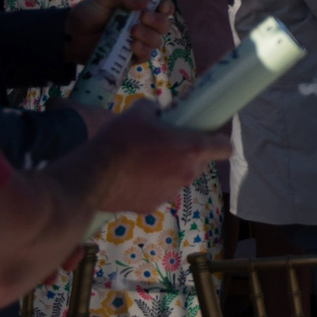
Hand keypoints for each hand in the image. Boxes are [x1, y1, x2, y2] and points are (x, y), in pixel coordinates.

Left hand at [63, 0, 170, 67]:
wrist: (71, 34)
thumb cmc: (90, 12)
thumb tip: (147, 1)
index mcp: (141, 9)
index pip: (164, 8)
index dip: (167, 7)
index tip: (161, 6)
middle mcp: (144, 25)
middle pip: (164, 25)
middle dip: (158, 21)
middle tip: (143, 17)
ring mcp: (138, 42)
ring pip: (157, 41)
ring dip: (149, 35)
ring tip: (133, 30)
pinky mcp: (130, 57)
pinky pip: (145, 56)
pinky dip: (142, 50)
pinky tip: (132, 45)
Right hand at [75, 104, 225, 213]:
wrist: (90, 177)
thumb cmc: (120, 141)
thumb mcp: (137, 113)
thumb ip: (153, 109)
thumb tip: (155, 111)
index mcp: (191, 149)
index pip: (225, 148)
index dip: (220, 142)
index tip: (209, 137)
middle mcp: (187, 174)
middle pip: (198, 163)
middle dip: (187, 155)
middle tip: (165, 146)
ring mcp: (170, 194)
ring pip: (177, 179)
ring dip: (168, 171)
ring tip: (143, 163)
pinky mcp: (151, 207)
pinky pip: (158, 193)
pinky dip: (150, 187)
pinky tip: (130, 179)